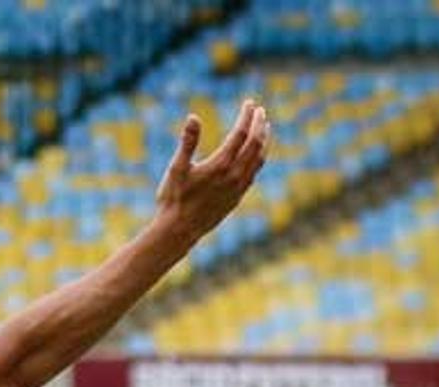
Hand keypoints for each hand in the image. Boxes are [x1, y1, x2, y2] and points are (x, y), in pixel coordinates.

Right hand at [154, 98, 268, 246]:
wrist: (179, 230)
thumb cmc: (174, 199)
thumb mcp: (176, 168)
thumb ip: (187, 142)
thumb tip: (193, 117)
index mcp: (220, 165)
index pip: (241, 133)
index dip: (246, 116)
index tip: (249, 103)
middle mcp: (234, 175)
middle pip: (255, 143)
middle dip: (259, 124)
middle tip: (260, 110)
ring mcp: (238, 187)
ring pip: (259, 158)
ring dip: (264, 140)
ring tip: (265, 127)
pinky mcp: (238, 196)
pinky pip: (255, 172)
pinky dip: (259, 157)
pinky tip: (256, 152)